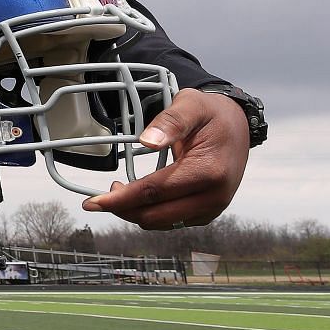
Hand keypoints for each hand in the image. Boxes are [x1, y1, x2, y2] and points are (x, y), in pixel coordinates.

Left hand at [82, 89, 250, 229]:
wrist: (238, 124)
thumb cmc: (211, 114)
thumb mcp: (190, 105)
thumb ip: (169, 122)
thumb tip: (147, 141)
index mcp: (209, 172)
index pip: (154, 193)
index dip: (120, 199)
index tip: (92, 203)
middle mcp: (214, 197)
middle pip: (156, 215)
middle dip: (124, 208)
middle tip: (105, 192)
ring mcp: (213, 207)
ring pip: (163, 223)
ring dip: (136, 212)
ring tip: (121, 191)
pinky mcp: (208, 212)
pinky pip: (173, 221)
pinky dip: (152, 213)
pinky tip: (141, 196)